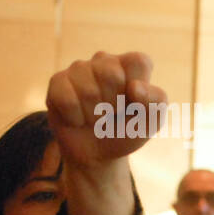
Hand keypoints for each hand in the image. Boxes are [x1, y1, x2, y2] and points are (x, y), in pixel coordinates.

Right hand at [46, 51, 166, 170]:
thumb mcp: (152, 122)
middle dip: (115, 104)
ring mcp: (79, 69)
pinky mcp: (57, 81)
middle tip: (113, 112)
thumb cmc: (128, 132)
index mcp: (131, 65)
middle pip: (111, 75)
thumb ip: (156, 101)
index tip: (136, 105)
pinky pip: (67, 100)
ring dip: (95, 114)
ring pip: (88, 91)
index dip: (139, 90)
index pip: (139, 62)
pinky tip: (77, 118)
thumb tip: (134, 86)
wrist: (98, 154)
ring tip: (96, 116)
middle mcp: (104, 60)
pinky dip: (76, 118)